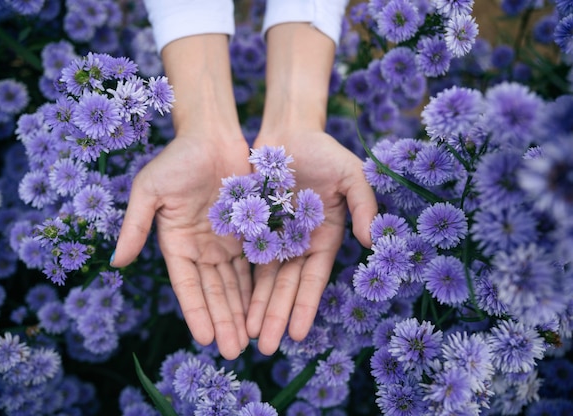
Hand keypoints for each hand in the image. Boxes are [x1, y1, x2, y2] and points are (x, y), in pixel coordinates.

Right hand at [111, 135, 252, 359]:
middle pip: (214, 292)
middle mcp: (201, 248)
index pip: (187, 285)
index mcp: (177, 243)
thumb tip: (117, 264)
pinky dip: (259, 286)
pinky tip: (265, 308)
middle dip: (223, 321)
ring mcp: (226, 241)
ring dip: (242, 312)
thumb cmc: (177, 159)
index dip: (196, 311)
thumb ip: (135, 226)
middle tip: (233, 352)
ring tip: (250, 341)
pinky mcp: (249, 231)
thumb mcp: (149, 191)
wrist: (213, 135)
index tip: (205, 338)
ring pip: (236, 284)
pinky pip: (255, 264)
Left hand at [246, 131, 377, 354]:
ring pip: (263, 280)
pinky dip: (240, 283)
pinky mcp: (251, 229)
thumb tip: (372, 240)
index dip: (306, 305)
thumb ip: (364, 203)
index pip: (313, 278)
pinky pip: (244, 260)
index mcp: (324, 236)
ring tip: (247, 337)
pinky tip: (232, 306)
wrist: (286, 131)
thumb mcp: (352, 173)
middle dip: (276, 316)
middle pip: (286, 286)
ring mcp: (274, 238)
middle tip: (264, 347)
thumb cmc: (323, 150)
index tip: (299, 334)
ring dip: (257, 308)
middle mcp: (299, 244)